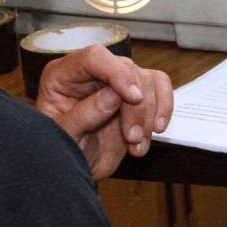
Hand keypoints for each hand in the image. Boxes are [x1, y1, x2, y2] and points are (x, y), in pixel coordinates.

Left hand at [35, 45, 173, 180]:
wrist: (78, 168)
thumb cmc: (62, 152)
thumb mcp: (64, 138)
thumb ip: (83, 116)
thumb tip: (113, 96)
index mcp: (64, 76)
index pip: (94, 58)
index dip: (116, 73)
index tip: (132, 98)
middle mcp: (91, 73)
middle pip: (127, 70)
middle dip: (136, 106)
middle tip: (132, 137)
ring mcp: (116, 83)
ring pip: (148, 79)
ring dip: (149, 114)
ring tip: (137, 143)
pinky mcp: (136, 96)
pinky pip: (160, 89)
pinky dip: (163, 110)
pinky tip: (154, 132)